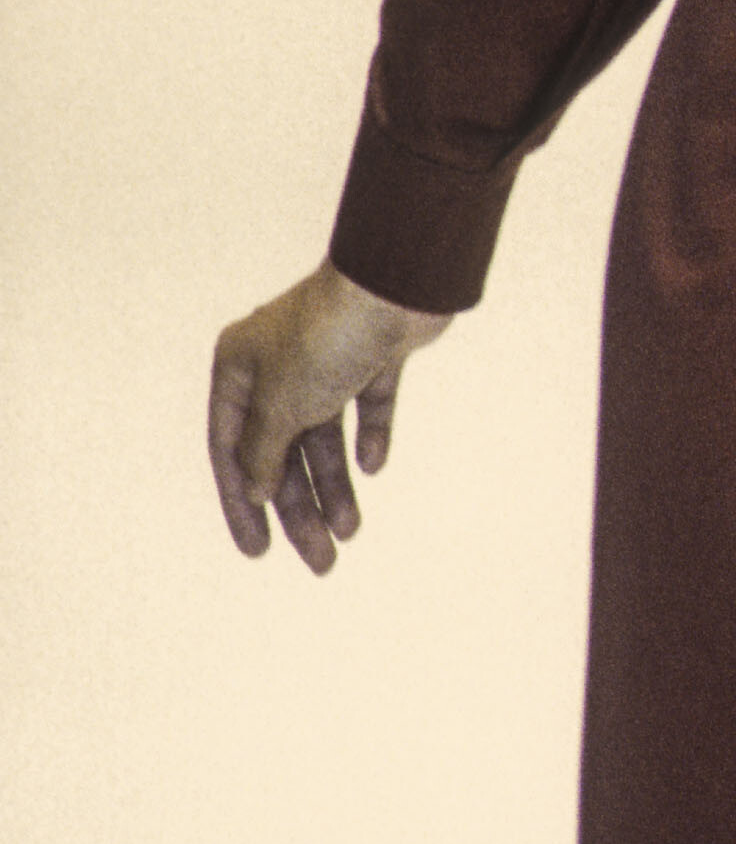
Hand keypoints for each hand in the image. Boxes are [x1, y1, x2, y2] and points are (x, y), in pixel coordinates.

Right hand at [207, 264, 451, 573]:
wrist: (395, 283)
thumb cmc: (326, 338)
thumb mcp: (281, 405)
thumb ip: (264, 452)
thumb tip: (255, 490)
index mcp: (238, 367)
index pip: (232, 449)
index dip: (243, 503)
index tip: (258, 551)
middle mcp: (277, 362)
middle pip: (282, 450)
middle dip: (300, 507)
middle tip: (323, 561)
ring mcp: (327, 358)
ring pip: (324, 435)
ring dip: (335, 485)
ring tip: (351, 532)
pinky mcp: (373, 355)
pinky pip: (366, 407)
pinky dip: (369, 437)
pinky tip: (373, 464)